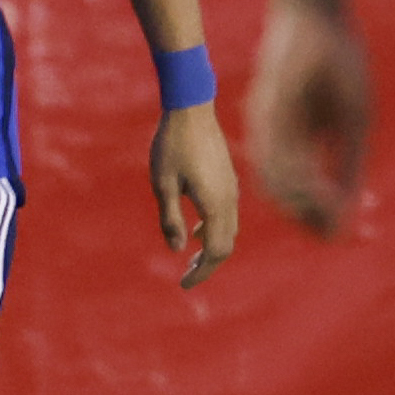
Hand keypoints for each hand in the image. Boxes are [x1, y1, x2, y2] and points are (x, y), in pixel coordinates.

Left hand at [151, 103, 240, 286]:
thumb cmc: (171, 145)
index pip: (216, 250)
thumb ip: (169, 218)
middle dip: (208, 264)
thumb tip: (176, 249)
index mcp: (216, 203)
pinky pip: (227, 214)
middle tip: (186, 278)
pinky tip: (195, 231)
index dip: (202, 271)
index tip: (184, 286)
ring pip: (229, 229)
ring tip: (190, 260)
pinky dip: (214, 230)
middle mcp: (230, 199)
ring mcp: (232, 188)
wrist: (191, 109)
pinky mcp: (228, 179)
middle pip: (226, 244)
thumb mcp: (162, 184)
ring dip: (211, 247)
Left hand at [248, 0, 373, 234]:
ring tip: (324, 214)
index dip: (316, 214)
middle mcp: (275, 137)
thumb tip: (351, 199)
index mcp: (295, 141)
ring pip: (276, 173)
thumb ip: (348, 156)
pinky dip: (292, 169)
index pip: (299, 189)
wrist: (313, 14)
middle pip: (282, 189)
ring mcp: (269, 121)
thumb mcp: (351, 116)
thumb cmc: (337, 61)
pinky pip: (274, 144)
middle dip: (305, 215)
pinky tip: (313, 184)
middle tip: (328, 234)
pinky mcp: (267, 104)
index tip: (335, 234)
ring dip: (300, 198)